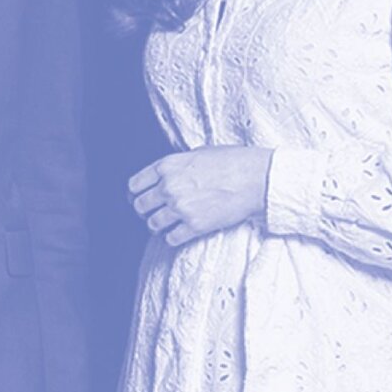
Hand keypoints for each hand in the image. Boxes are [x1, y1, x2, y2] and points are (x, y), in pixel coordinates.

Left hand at [129, 147, 270, 246]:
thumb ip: (178, 165)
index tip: (140, 199)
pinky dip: (173, 238)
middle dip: (145, 211)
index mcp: (167, 166)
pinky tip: (181, 233)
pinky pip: (170, 239)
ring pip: (153, 224)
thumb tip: (169, 175)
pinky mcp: (194, 226)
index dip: (135, 194)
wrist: (257, 178)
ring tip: (170, 224)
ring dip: (159, 226)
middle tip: (155, 213)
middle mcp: (169, 187)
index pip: (134, 185)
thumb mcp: (199, 153)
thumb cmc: (233, 161)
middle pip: (140, 207)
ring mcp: (180, 208)